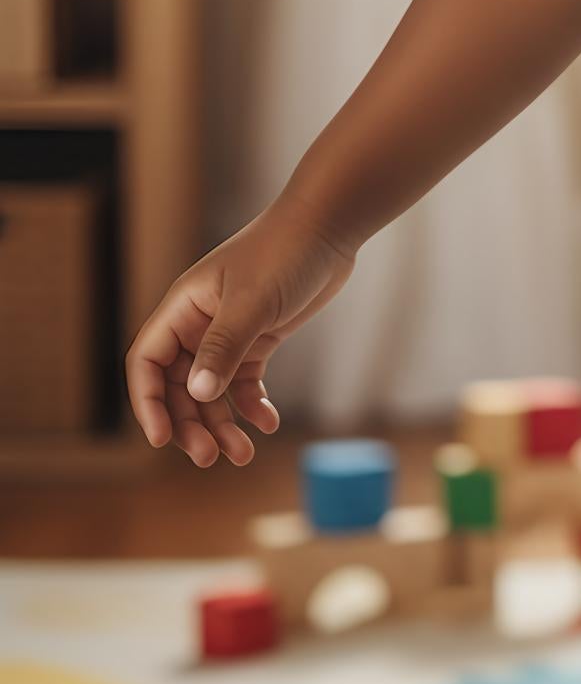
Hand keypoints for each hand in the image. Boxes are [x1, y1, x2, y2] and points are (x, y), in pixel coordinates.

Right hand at [124, 199, 356, 465]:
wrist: (329, 226)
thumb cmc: (285, 252)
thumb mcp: (252, 302)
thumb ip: (224, 347)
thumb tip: (196, 395)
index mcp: (183, 309)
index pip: (148, 363)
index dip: (148, 403)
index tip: (162, 439)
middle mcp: (199, 324)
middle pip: (180, 387)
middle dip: (190, 424)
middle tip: (209, 458)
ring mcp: (230, 332)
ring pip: (213, 391)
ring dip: (222, 423)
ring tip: (242, 454)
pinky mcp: (260, 337)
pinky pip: (245, 381)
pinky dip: (252, 404)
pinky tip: (267, 423)